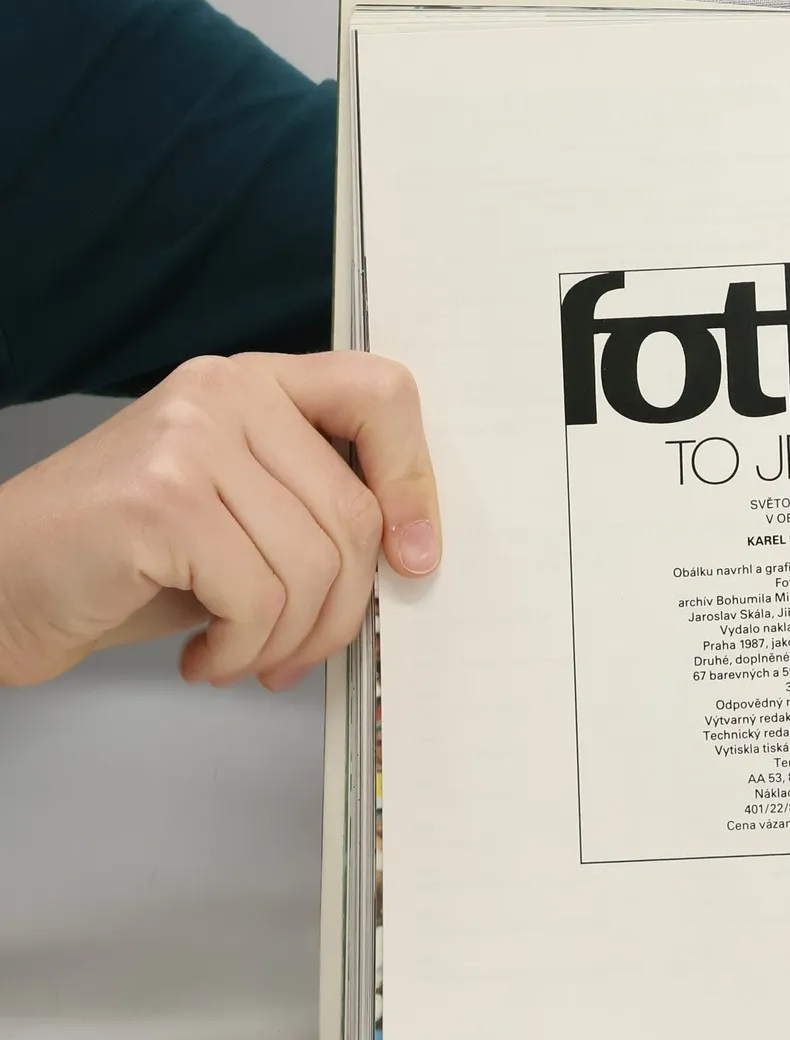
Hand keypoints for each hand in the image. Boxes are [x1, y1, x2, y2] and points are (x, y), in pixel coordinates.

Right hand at [0, 352, 438, 688]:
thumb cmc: (124, 557)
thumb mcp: (240, 513)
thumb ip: (315, 507)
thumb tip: (411, 551)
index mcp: (256, 382)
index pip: (381, 397)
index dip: (414, 481)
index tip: (414, 555)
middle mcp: (225, 392)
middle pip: (353, 511)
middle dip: (341, 606)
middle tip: (298, 651)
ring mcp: (190, 440)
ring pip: (313, 564)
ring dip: (288, 639)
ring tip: (245, 657)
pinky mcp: (162, 500)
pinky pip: (258, 598)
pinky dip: (243, 650)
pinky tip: (206, 656)